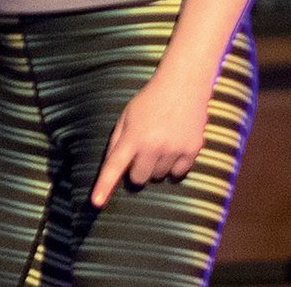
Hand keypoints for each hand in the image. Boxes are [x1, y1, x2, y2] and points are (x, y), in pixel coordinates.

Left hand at [90, 73, 210, 206]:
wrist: (183, 86)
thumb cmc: (149, 101)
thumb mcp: (126, 117)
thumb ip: (118, 142)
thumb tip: (115, 167)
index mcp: (133, 137)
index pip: (114, 166)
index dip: (104, 186)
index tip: (97, 203)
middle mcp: (153, 146)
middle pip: (139, 178)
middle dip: (136, 172)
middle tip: (140, 155)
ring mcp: (175, 149)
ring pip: (160, 177)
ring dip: (156, 168)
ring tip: (159, 146)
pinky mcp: (193, 150)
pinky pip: (179, 174)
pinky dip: (174, 168)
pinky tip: (173, 150)